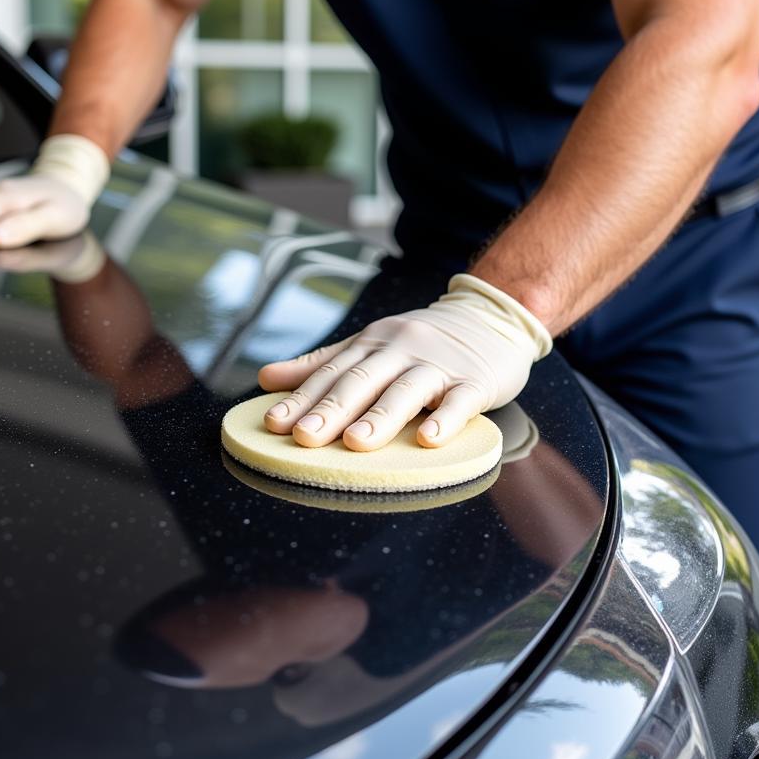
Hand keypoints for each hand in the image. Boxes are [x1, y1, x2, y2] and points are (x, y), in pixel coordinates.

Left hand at [258, 274, 551, 451]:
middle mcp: (400, 351)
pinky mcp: (475, 382)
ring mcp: (438, 366)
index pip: (330, 374)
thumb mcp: (369, 345)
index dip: (301, 399)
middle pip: (361, 381)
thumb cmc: (423, 341)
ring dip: (380, 417)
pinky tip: (429, 440)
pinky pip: (460, 402)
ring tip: (355, 442)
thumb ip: (320, 364)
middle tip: (304, 436)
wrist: (492, 315)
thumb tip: (265, 378)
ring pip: (406, 391)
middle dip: (330, 410)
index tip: (274, 424)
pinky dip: (445, 420)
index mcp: (371, 344)